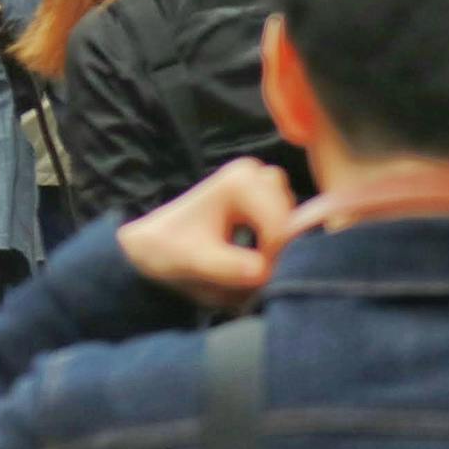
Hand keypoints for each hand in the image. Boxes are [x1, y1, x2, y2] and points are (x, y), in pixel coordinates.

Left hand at [118, 158, 302, 311]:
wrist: (156, 243)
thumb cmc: (171, 249)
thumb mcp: (197, 262)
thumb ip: (230, 267)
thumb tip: (264, 271)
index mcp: (238, 182)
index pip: (281, 223)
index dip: (274, 255)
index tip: (257, 275)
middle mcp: (254, 173)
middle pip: (291, 216)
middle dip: (278, 246)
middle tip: (257, 269)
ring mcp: (260, 182)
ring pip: (293, 217)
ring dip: (277, 243)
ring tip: (251, 260)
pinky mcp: (264, 196)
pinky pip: (288, 220)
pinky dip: (277, 240)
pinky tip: (256, 252)